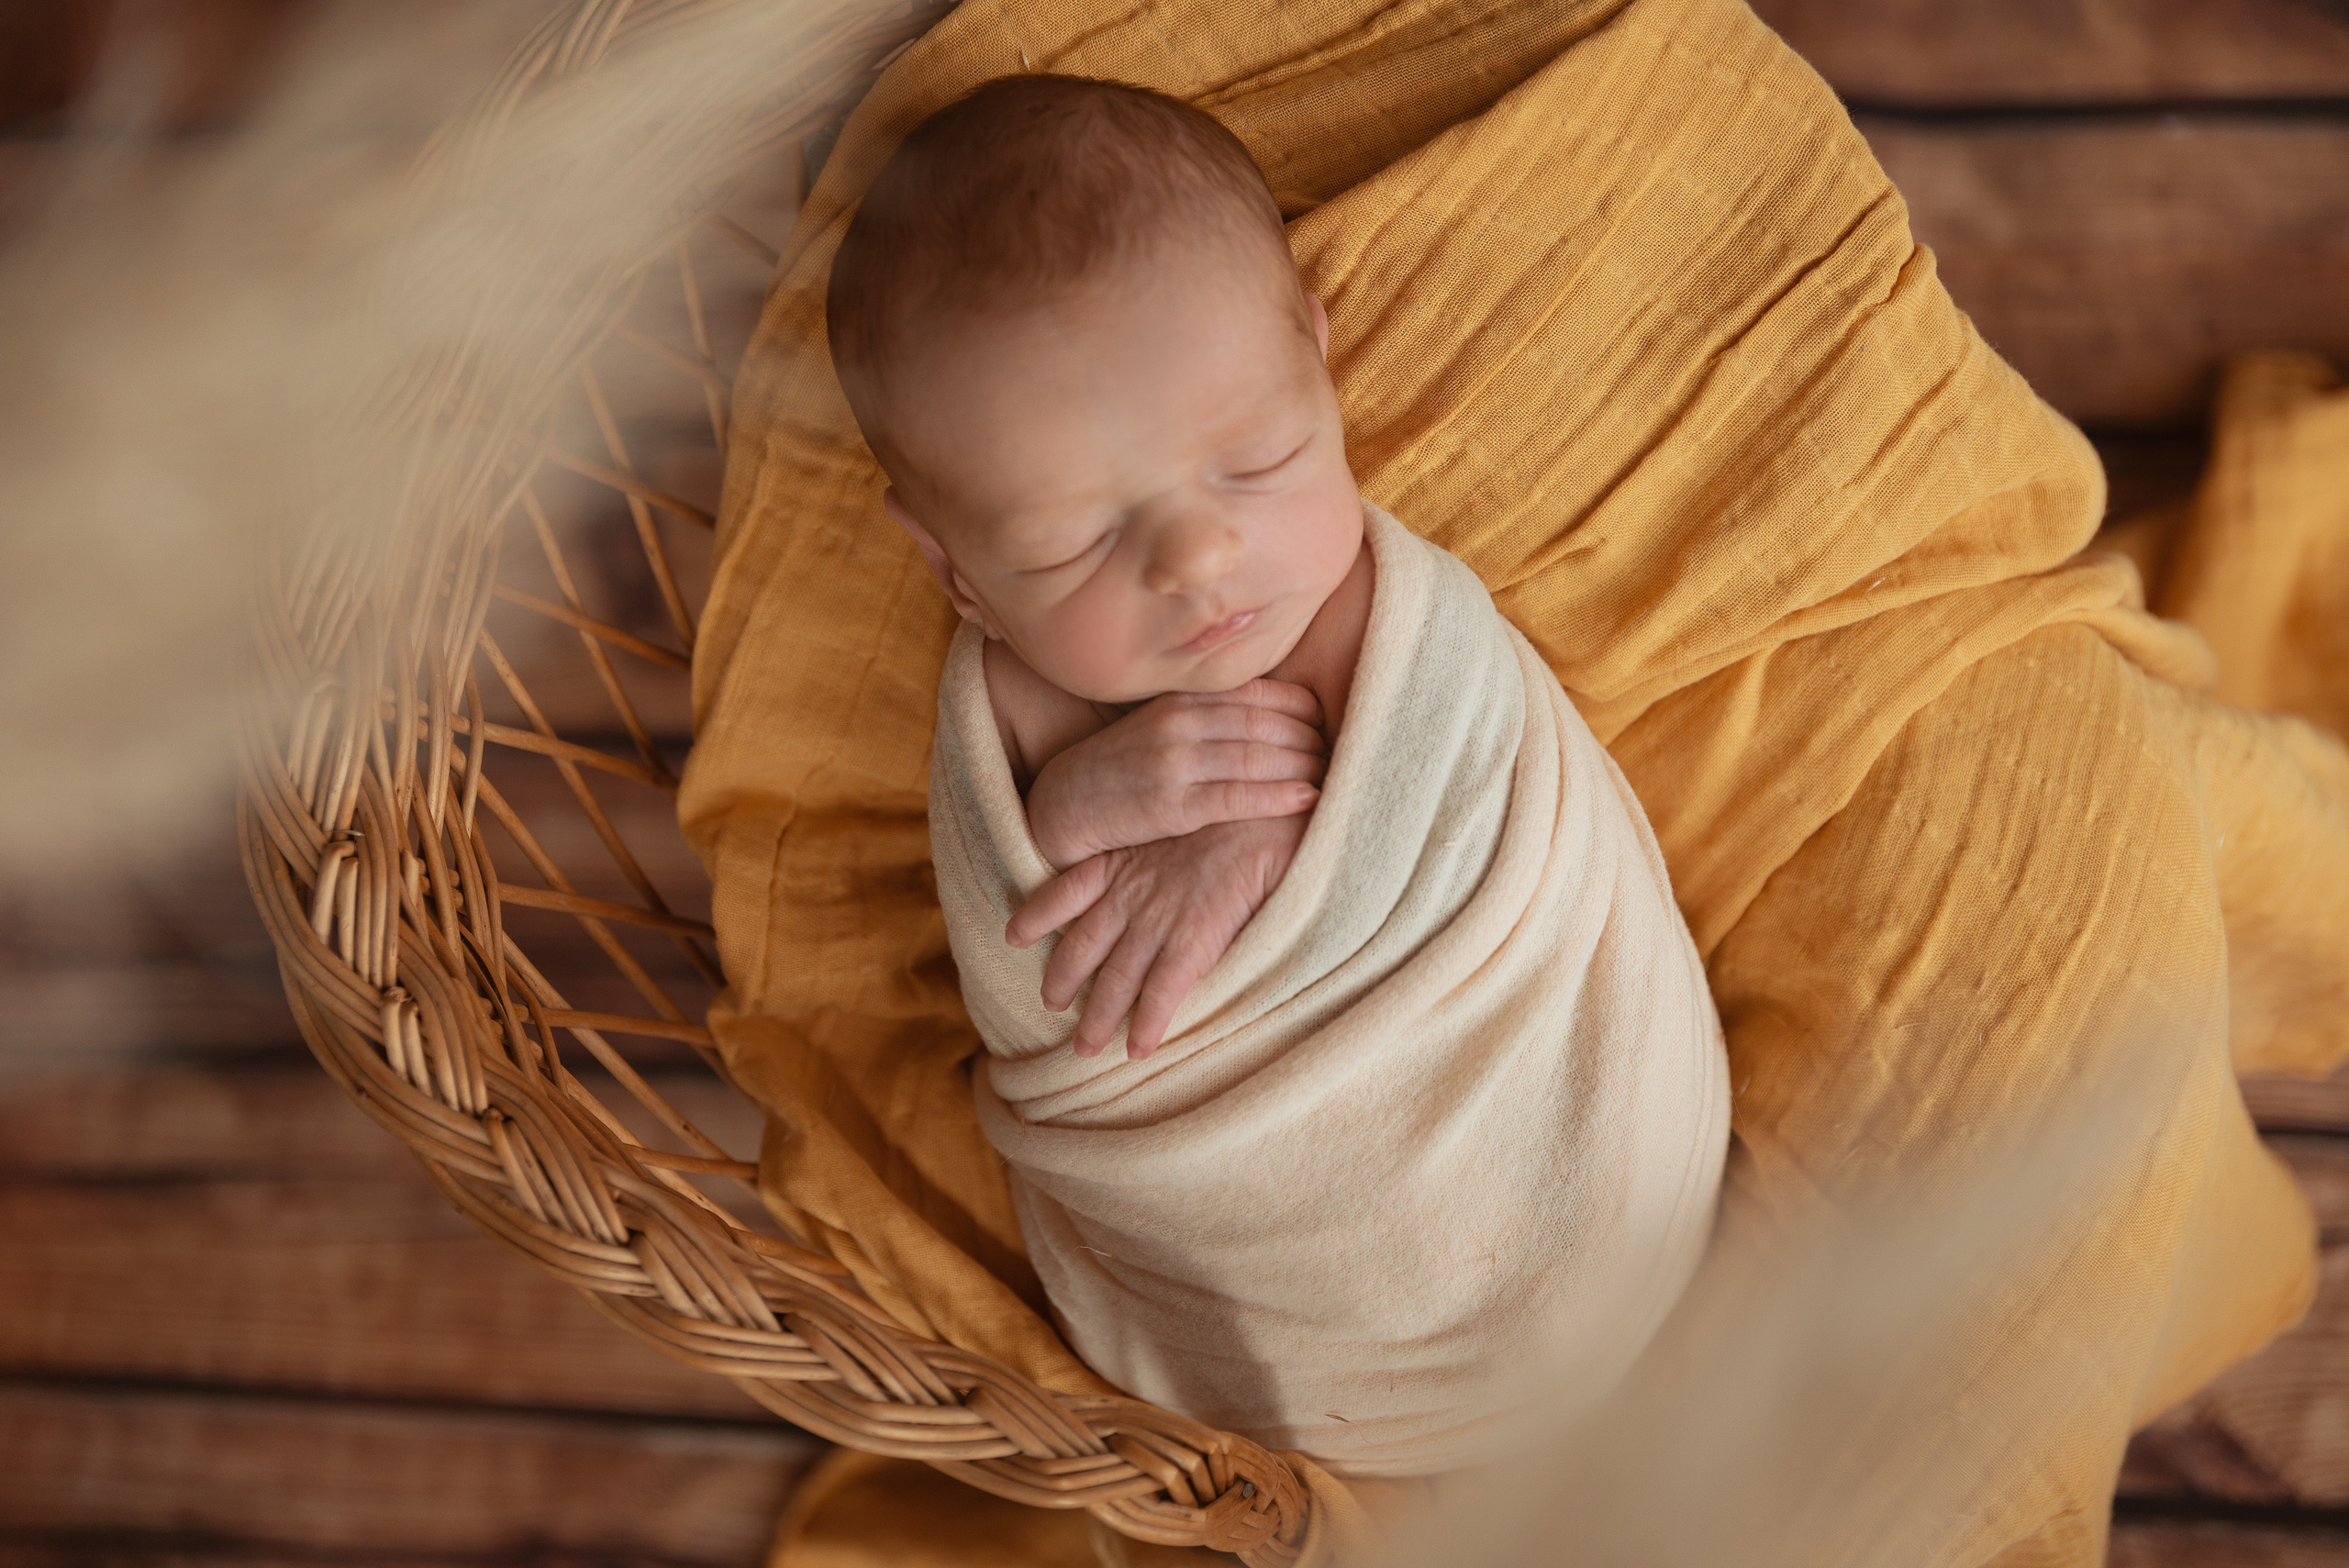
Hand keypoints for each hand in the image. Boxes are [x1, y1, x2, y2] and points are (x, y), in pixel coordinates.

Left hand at [1005, 813, 1309, 1060]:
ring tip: (1086, 1047)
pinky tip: (1138, 1050)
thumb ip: (1158, 844)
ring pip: (1114, 980)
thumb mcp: (1178, 817)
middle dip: (1061, 981)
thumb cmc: (1232, 809)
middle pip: (1081, 946)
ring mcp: (1157, 921)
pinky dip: (1147, 1025)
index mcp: (1121, 859)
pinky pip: (1160, 994)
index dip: (1037, 915)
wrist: (1268, 815)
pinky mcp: (1192, 943)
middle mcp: (1129, 894)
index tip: (1014, 934)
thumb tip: (1156, 861)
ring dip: (1097, 1018)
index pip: (1065, 890)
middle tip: (1050, 1005)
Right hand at [1024, 680, 1325, 870]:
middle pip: (1267, 723)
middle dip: (1313, 739)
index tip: (1330, 723)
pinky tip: (1308, 799)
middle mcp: (1180, 724)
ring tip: (1336, 777)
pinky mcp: (1171, 806)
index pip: (1259, 693)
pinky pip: (1236, 797)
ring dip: (1305, 766)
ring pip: (1258, 756)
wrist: (1063, 805)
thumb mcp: (1159, 730)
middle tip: (1346, 755)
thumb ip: (1208, 720)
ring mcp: (1175, 763)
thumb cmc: (1122, 771)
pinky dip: (1277, 796)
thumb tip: (1271, 721)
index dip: (1304, 708)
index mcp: (1182, 701)